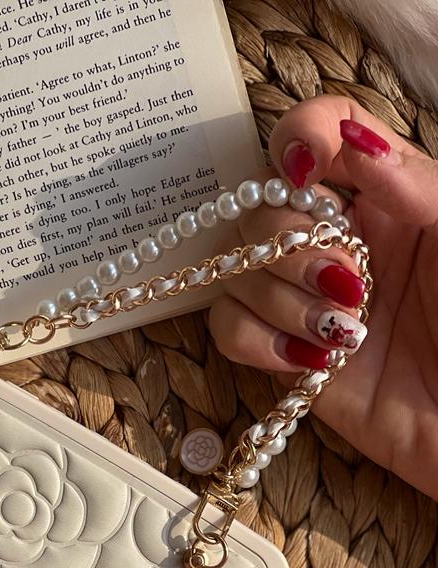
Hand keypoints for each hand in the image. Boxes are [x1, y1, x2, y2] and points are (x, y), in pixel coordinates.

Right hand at [209, 95, 437, 500]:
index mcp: (389, 198)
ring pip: (237, 269)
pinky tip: (311, 360)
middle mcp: (340, 241)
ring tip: (342, 334)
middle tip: (348, 285)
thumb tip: (348, 137)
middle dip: (291, 246)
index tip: (304, 170)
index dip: (300, 135)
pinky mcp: (287, 357)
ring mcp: (307, 300)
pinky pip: (229, 329)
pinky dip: (257, 341)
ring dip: (281, 300)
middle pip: (262, 207)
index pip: (323, 132)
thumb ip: (414, 183)